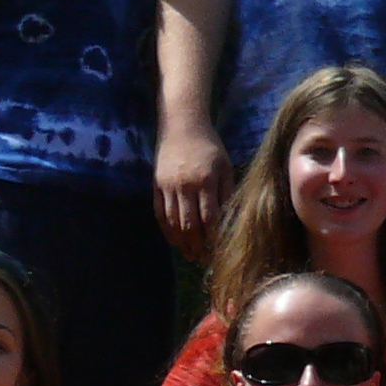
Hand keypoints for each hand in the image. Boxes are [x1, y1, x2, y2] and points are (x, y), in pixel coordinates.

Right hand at [155, 121, 231, 254]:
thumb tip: (228, 219)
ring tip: (190, 255)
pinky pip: (159, 213)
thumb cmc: (210, 146)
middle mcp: (185, 186)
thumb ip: (227, 191)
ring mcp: (168, 186)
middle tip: (203, 259)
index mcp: (206, 181)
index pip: (210, 217)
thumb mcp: (225, 165)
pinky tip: (174, 241)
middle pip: (190, 224)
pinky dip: (166, 229)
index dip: (213, 237)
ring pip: (173, 221)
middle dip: (197, 245)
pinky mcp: (156, 185)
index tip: (218, 250)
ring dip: (181, 242)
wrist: (181, 126)